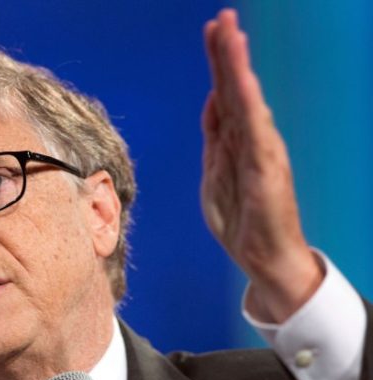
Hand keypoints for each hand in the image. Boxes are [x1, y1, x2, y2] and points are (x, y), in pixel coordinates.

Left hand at [201, 9, 322, 322]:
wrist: (263, 257)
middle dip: (228, 53)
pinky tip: (242, 82)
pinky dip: (248, 105)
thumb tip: (212, 101)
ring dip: (237, 69)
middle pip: (236, 90)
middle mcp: (252, 139)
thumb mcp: (216, 171)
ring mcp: (261, 152)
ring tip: (231, 35)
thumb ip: (215, 136)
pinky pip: (255, 132)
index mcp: (236, 139)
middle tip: (222, 17)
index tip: (213, 30)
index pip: (226, 94)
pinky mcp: (266, 171)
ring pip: (246, 103)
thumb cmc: (241, 217)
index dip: (219, 63)